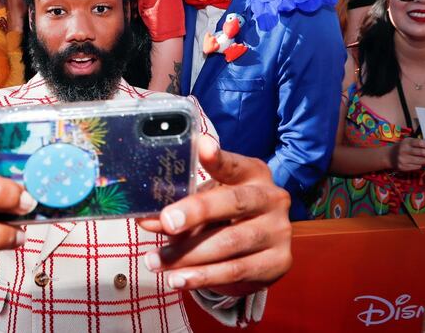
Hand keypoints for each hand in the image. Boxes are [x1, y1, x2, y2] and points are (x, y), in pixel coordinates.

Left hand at [137, 136, 291, 296]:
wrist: (261, 248)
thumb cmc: (225, 215)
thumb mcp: (204, 204)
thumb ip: (178, 208)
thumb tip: (145, 220)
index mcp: (253, 173)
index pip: (234, 164)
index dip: (217, 158)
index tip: (202, 146)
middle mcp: (271, 198)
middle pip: (234, 202)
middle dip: (196, 212)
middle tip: (167, 222)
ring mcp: (279, 231)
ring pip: (230, 243)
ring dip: (188, 255)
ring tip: (156, 261)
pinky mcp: (278, 262)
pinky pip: (236, 271)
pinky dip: (203, 276)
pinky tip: (178, 279)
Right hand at [390, 137, 424, 171]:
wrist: (389, 156)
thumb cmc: (403, 148)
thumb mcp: (409, 142)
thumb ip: (419, 144)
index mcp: (406, 142)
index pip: (421, 143)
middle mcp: (404, 150)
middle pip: (422, 153)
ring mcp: (403, 159)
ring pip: (421, 161)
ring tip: (424, 159)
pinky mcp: (403, 167)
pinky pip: (417, 167)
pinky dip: (420, 165)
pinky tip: (416, 162)